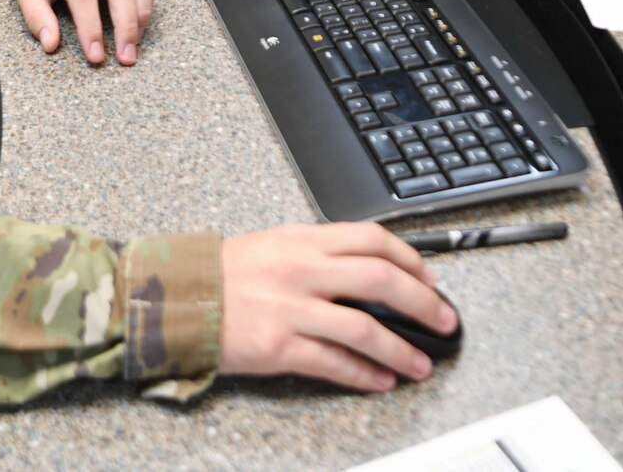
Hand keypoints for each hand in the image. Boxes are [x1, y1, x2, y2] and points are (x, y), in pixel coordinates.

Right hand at [219, 223, 453, 390]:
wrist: (178, 296)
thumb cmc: (226, 273)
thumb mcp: (277, 244)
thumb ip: (321, 252)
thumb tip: (369, 266)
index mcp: (306, 240)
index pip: (373, 239)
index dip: (411, 259)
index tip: (430, 278)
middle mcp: (304, 270)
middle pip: (381, 280)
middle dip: (422, 303)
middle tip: (444, 320)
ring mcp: (293, 309)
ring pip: (364, 328)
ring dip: (400, 350)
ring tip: (420, 364)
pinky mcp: (281, 346)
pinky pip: (333, 362)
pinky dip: (363, 375)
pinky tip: (380, 382)